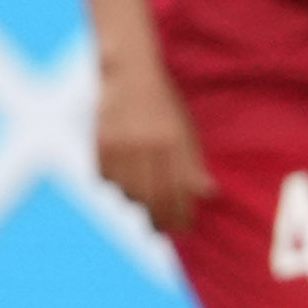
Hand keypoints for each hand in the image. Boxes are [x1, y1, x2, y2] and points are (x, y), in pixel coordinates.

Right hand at [92, 50, 207, 235]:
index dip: (181, 214)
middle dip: (161, 219)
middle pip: (152, 197)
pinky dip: (118, 187)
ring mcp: (119, 146)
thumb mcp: (186, 130)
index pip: (178, 191)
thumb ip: (193, 163)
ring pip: (128, 192)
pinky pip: (106, 179)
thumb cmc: (165, 105)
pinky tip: (127, 188)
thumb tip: (208, 194)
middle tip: (166, 232)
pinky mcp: (99, 144)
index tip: (186, 229)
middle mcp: (145, 146)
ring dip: (140, 205)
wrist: (129, 75)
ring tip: (151, 213)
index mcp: (172, 143)